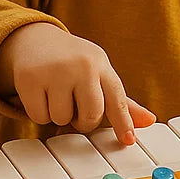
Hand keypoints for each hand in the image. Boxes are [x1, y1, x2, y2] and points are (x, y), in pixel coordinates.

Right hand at [0, 22, 155, 144]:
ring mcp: (54, 70)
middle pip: (90, 116)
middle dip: (82, 120)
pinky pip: (39, 116)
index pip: (117, 98)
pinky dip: (39, 112)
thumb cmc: (72, 61)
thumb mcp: (98, 73)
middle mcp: (80, 64)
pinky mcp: (30, 77)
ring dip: (58, 115)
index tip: (127, 140)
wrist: (34, 38)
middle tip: (75, 105)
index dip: (123, 122)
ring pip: (62, 119)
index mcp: (100, 63)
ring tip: (55, 93)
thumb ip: (121, 101)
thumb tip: (149, 121)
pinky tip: (40, 93)